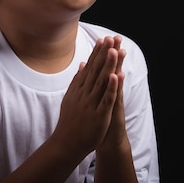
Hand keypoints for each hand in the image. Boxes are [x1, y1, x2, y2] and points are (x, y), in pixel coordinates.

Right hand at [52, 36, 124, 157]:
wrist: (66, 144)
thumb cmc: (70, 121)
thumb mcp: (71, 97)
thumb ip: (77, 80)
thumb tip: (82, 64)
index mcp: (79, 89)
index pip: (90, 67)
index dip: (97, 53)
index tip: (103, 39)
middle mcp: (84, 93)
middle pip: (96, 70)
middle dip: (104, 54)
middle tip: (110, 38)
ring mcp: (91, 103)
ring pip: (102, 81)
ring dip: (109, 65)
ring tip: (115, 51)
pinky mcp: (99, 115)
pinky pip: (106, 99)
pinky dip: (112, 87)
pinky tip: (117, 76)